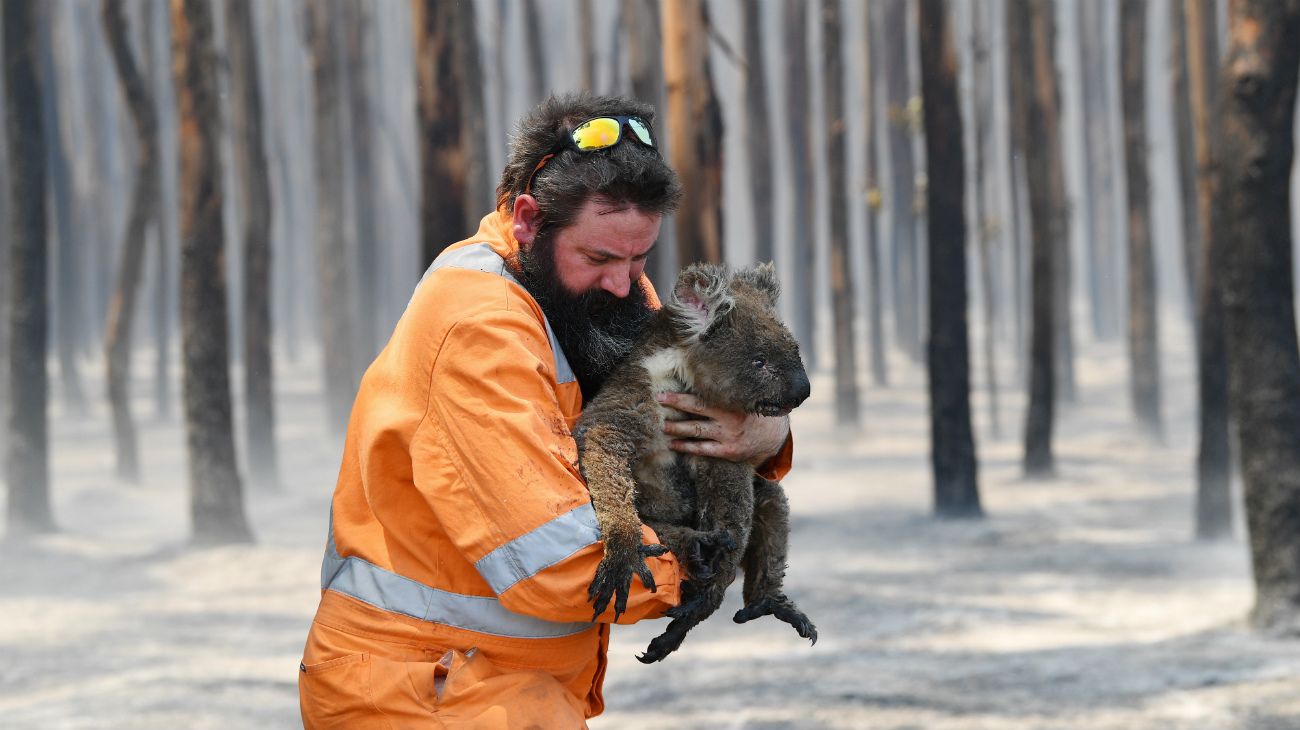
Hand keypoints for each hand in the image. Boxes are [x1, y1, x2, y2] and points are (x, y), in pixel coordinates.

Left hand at [656, 392, 789, 466]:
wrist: (773, 437)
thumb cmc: (753, 411)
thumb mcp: (746, 397)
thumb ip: (728, 389)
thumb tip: (704, 371)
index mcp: (733, 402)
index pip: (703, 397)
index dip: (681, 395)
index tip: (663, 393)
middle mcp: (730, 419)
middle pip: (697, 411)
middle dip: (676, 406)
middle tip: (658, 402)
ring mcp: (728, 437)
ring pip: (697, 431)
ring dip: (677, 428)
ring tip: (662, 425)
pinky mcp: (728, 452)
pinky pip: (703, 449)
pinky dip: (686, 447)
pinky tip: (673, 444)